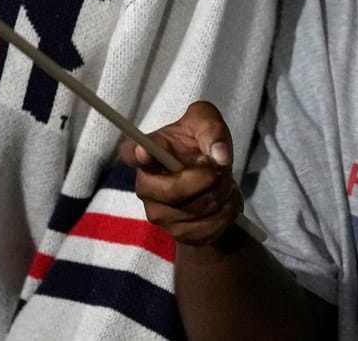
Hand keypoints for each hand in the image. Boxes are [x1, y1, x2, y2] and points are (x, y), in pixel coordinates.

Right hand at [129, 101, 243, 247]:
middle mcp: (145, 186)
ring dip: (222, 193)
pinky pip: (209, 227)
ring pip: (197, 210)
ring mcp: (158, 214)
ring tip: (223, 182)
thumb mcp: (208, 122)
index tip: (145, 152)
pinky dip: (227, 212)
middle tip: (218, 169)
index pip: (130, 154)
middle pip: (173, 191)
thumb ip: (212, 129)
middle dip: (207, 179)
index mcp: (146, 152)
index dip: (137, 155)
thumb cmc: (202, 143)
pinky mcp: (177, 234)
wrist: (212, 178)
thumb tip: (219, 156)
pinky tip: (224, 200)